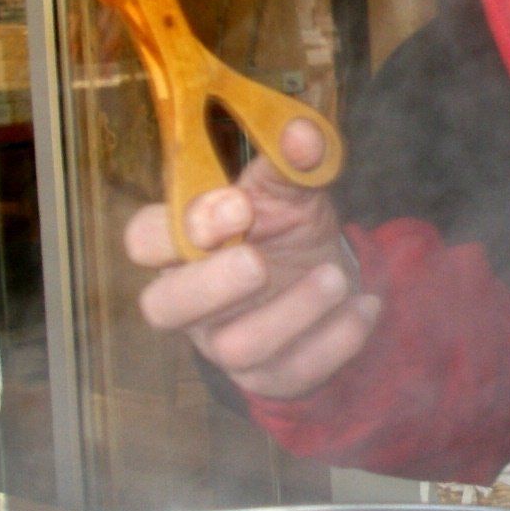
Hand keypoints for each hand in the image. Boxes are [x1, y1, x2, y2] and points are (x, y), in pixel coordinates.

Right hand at [123, 119, 375, 400]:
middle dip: (212, 285)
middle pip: (164, 307)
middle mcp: (192, 302)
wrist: (328, 279)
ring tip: (335, 277)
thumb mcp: (289, 191)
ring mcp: (227, 345)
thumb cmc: (288, 230)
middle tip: (258, 262)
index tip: (238, 205)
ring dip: (292, 311)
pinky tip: (365, 305)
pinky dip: (338, 338)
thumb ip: (291, 162)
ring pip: (236, 348)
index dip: (180, 226)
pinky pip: (295, 371)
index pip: (144, 239)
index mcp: (183, 245)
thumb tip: (302, 133)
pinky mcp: (271, 377)